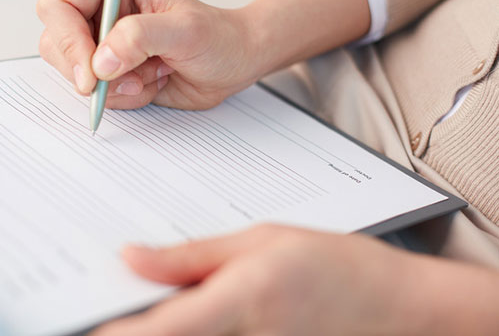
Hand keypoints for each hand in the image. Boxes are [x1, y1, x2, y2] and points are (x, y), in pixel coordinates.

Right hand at [37, 0, 256, 109]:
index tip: (91, 71)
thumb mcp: (186, 30)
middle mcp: (107, 15)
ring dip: (114, 86)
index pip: (60, 5)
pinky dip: (125, 98)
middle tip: (127, 79)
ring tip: (153, 74)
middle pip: (58, 42)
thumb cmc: (219, 38)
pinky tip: (154, 82)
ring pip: (76, 73)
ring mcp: (110, 47)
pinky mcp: (118, 73)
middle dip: (89, 69)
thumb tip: (100, 61)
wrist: (235, 63)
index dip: (67, 39)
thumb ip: (141, 37)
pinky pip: (100, 94)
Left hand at [90, 224, 493, 335]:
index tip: (87, 317)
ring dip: (164, 324)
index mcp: (238, 302)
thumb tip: (134, 258)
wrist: (391, 304)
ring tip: (172, 293)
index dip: (111, 331)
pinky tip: (202, 306)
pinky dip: (193, 327)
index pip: (152, 333)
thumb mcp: (261, 239)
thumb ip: (193, 257)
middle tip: (131, 291)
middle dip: (136, 323)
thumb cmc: (333, 261)